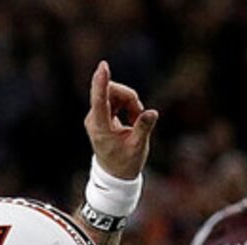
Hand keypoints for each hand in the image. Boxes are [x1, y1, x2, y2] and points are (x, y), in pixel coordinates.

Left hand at [84, 61, 157, 182]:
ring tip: (136, 119)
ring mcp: (96, 115)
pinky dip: (126, 104)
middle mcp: (94, 119)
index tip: (104, 66)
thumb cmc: (125, 164)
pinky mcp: (100, 113)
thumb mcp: (138, 148)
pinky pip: (113, 98)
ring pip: (112, 92)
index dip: (102, 81)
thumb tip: (152, 112)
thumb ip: (143, 128)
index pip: (100, 100)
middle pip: (110, 91)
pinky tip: (131, 118)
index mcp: (100, 128)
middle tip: (139, 114)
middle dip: (128, 96)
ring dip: (129, 101)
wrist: (114, 175)